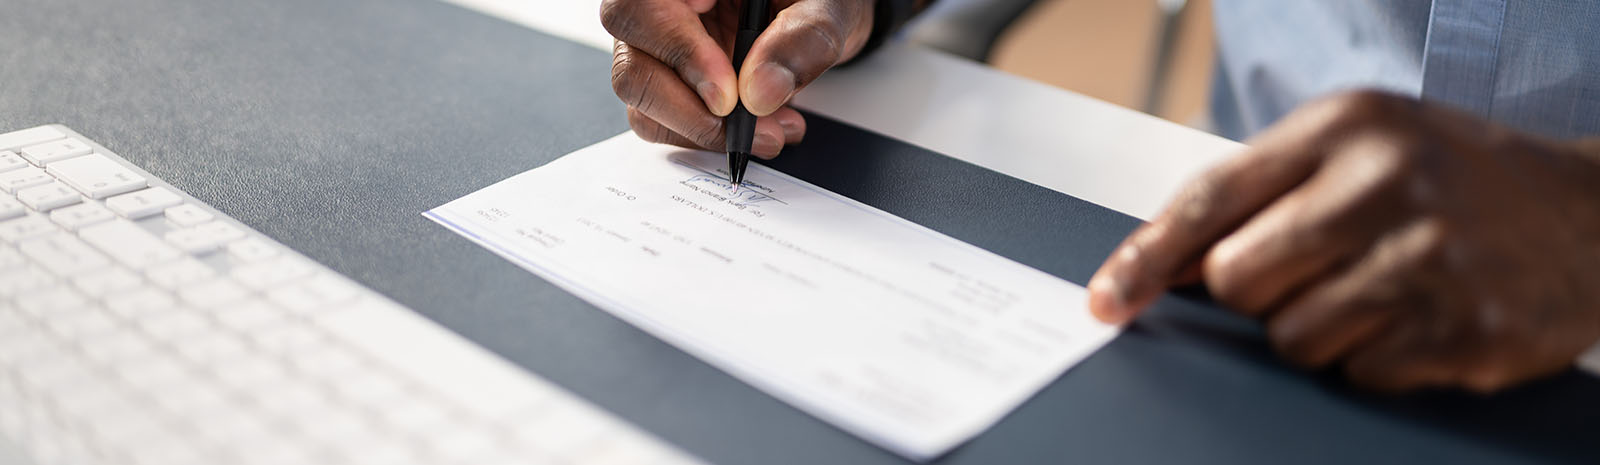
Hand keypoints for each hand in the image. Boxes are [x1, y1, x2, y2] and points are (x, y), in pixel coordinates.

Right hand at [601, 0, 874, 157]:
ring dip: (702, 131)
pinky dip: (708, 136)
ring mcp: (656, 45)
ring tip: (770, 131)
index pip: (643, 9)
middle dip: (690, 111)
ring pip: (642, 101)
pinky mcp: (667, 80)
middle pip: (632, 63)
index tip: (727, 96)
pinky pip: (661, 120)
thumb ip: (801, 40)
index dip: (679, 52)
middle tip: (748, 128)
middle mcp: (658, 7)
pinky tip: (760, 128)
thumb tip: (761, 93)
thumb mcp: (827, 7)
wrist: (820, 11)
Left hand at [1086, 90, 1599, 392]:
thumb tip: (1160, 267)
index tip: (1107, 299)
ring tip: (1377, 291)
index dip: (1145, 257)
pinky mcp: (1466, 328)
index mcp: (1343, 128)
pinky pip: (1359, 373)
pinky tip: (1418, 318)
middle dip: (1257, 294)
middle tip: (1314, 272)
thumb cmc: (1454, 179)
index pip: (1209, 199)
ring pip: (1292, 338)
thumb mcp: (1357, 150)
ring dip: (1318, 331)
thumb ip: (1260, 195)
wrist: (1591, 213)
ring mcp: (1430, 257)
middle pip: (1238, 280)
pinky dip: (1375, 359)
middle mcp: (1384, 183)